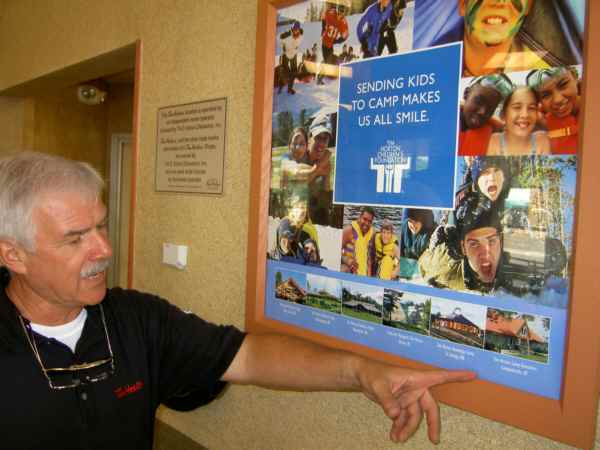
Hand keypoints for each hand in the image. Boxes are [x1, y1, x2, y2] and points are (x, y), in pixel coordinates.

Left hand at [355, 360, 475, 442]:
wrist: (360, 375)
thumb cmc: (371, 373)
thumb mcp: (378, 386)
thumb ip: (387, 400)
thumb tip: (395, 414)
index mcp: (415, 378)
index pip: (440, 376)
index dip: (457, 376)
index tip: (473, 374)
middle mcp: (415, 387)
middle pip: (430, 407)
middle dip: (432, 424)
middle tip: (434, 440)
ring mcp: (408, 396)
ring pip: (415, 416)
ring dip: (408, 428)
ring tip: (397, 439)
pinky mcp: (400, 403)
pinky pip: (404, 418)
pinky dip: (400, 427)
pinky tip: (394, 436)